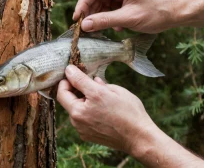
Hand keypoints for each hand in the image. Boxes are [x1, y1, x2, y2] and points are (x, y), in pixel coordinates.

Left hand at [57, 65, 203, 166]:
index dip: (71, 68)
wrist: (139, 138)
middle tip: (71, 76)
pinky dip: (79, 108)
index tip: (71, 64)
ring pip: (69, 105)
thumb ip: (103, 83)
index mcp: (94, 96)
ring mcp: (81, 123)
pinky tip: (89, 105)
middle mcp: (83, 110)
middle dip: (66, 83)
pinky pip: (75, 116)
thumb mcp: (119, 91)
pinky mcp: (83, 131)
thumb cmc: (133, 112)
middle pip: (63, 92)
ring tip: (83, 90)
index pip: (74, 77)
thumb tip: (92, 78)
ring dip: (73, 96)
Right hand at [73, 0, 178, 32]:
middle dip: (88, 8)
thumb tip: (85, 25)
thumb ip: (104, 21)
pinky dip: (106, 13)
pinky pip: (109, 2)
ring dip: (97, 12)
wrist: (175, 12)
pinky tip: (112, 25)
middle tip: (83, 24)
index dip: (82, 5)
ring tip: (96, 27)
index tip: (76, 20)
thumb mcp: (128, 19)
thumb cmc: (156, 13)